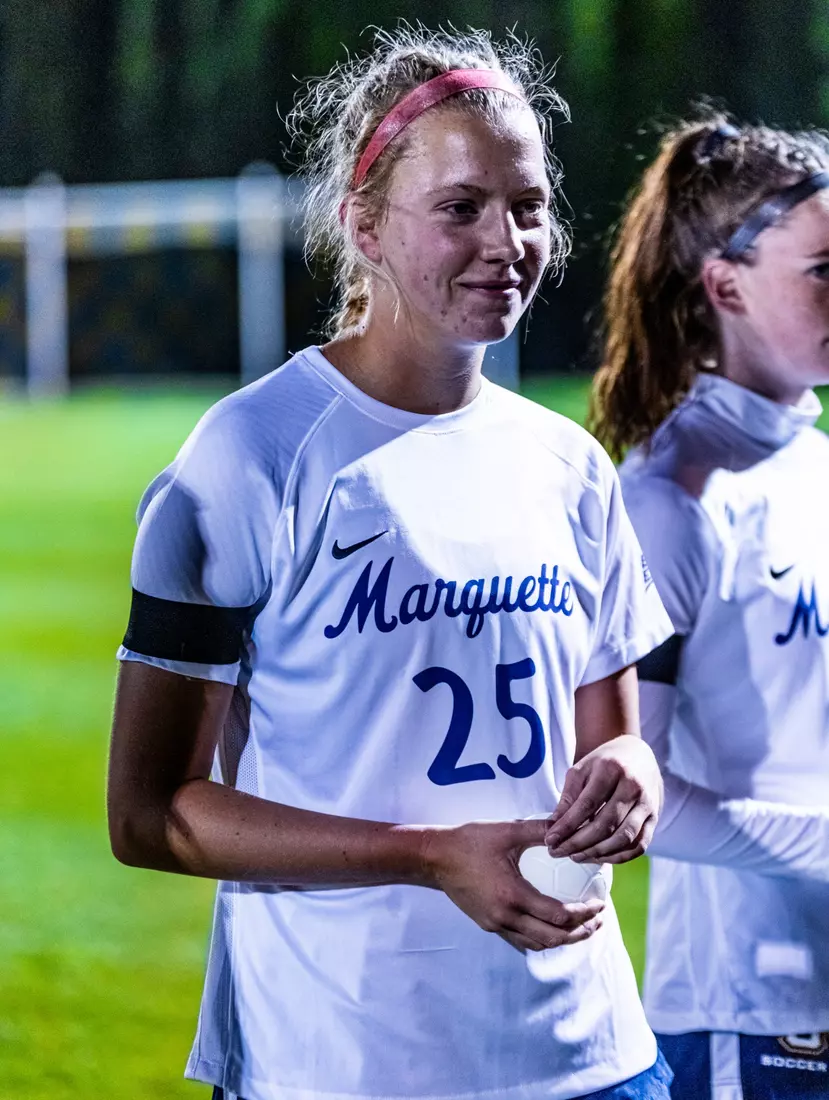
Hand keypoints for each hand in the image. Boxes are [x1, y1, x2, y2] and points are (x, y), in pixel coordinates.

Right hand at [421, 818, 603, 952]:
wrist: (435, 857)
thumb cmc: (470, 841)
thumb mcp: (507, 831)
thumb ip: (539, 829)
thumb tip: (567, 824)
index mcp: (513, 896)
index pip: (559, 916)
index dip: (584, 914)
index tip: (600, 904)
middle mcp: (506, 917)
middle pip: (553, 937)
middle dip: (580, 932)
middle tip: (598, 920)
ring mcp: (496, 924)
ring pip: (538, 944)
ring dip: (562, 939)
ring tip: (581, 927)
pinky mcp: (488, 924)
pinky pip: (521, 940)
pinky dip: (542, 937)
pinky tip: (551, 925)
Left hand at [545, 735, 662, 864]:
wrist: (636, 755)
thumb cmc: (603, 764)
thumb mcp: (581, 770)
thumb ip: (568, 797)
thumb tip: (553, 826)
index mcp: (611, 770)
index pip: (587, 804)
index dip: (567, 825)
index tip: (550, 839)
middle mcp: (633, 787)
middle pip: (605, 824)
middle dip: (578, 843)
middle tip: (558, 852)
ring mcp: (647, 804)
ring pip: (624, 838)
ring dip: (597, 853)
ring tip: (575, 856)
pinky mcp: (654, 818)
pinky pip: (639, 845)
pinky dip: (618, 856)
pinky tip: (598, 857)